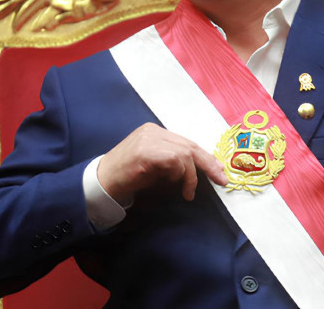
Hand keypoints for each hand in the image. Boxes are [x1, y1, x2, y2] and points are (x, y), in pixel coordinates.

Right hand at [96, 123, 225, 202]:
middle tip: (221, 179)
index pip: (187, 142)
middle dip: (208, 164)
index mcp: (155, 132)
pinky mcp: (145, 152)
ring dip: (191, 176)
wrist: (102, 182)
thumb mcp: (154, 166)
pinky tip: (175, 185)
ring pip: (184, 153)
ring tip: (187, 192)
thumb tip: (200, 169)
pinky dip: (180, 174)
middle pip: (189, 145)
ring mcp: (148, 139)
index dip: (206, 157)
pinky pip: (173, 159)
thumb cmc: (127, 177)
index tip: (219, 171)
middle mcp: (153, 131)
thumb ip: (172, 162)